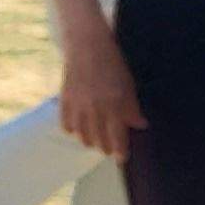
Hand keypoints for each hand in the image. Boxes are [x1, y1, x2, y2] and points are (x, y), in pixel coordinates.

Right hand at [60, 33, 148, 161]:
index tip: (122, 159)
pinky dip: (71, 129)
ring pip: (81, 133)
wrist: (86, 45)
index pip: (117, 136)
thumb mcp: (128, 85)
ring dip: (88, 140)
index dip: (119, 150)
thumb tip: (139, 125)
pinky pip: (65, 122)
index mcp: (114, 105)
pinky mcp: (65, 98)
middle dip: (104, 147)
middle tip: (108, 150)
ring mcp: (78, 104)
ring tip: (93, 142)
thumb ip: (132, 107)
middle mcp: (95, 108)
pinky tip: (75, 131)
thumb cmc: (113, 62)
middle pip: (98, 138)